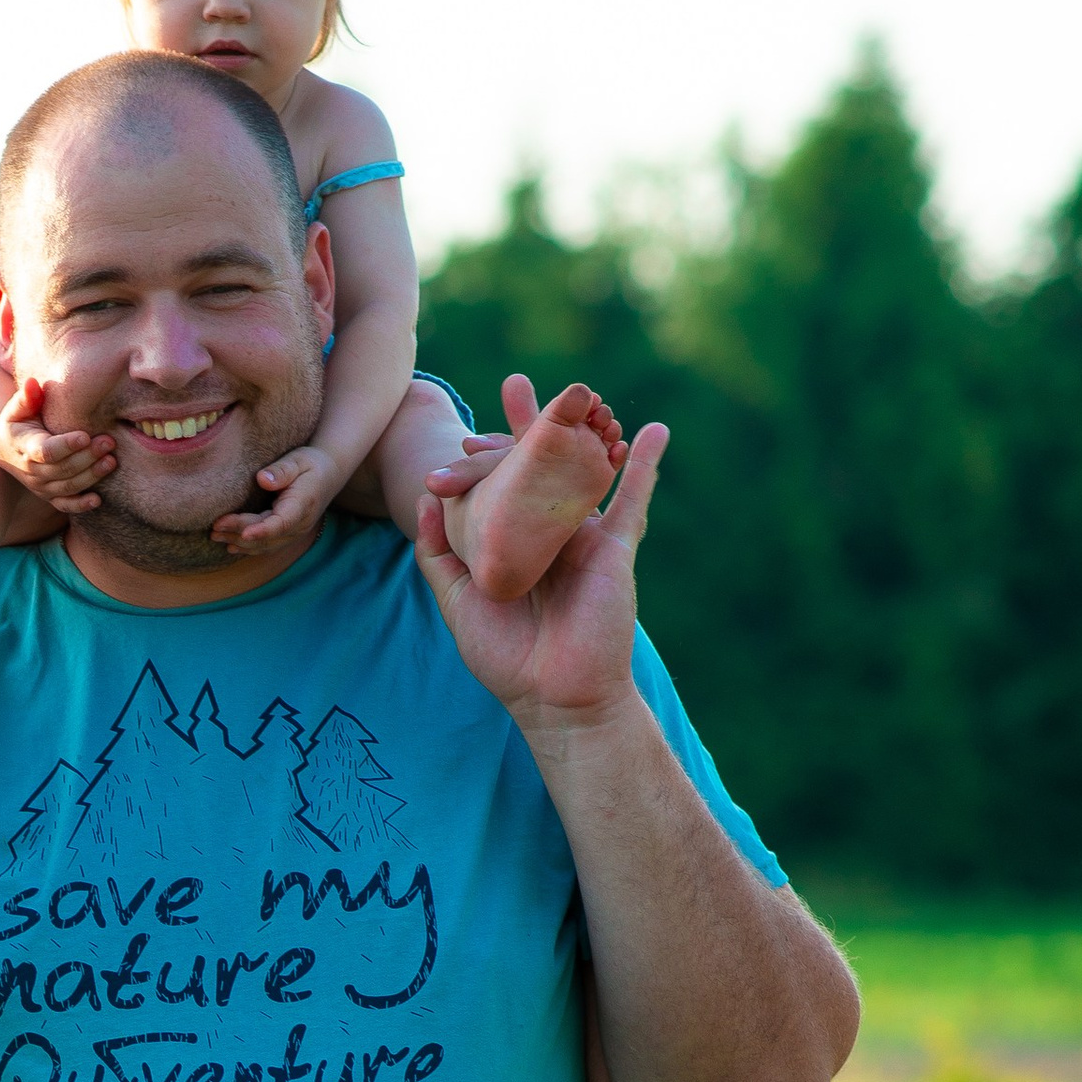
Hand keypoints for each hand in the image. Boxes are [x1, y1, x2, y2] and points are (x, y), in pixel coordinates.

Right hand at [0, 376, 113, 514]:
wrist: (5, 448)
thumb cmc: (17, 422)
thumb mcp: (17, 408)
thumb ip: (26, 397)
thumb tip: (33, 383)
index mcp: (23, 446)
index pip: (45, 451)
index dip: (65, 446)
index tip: (85, 436)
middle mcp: (31, 470)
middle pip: (62, 469)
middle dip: (87, 457)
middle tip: (109, 442)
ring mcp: (40, 486)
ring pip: (67, 486)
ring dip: (91, 476)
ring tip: (111, 461)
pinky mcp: (49, 496)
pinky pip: (65, 505)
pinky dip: (80, 505)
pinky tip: (97, 500)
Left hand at [212, 443, 340, 553]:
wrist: (328, 474)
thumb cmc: (311, 463)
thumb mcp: (299, 459)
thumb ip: (282, 470)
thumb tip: (262, 479)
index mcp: (302, 505)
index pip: (281, 523)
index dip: (262, 530)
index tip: (243, 532)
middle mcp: (299, 525)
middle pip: (267, 536)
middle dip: (239, 533)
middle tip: (214, 527)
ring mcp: (293, 533)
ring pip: (265, 545)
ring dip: (239, 542)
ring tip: (215, 536)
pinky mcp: (286, 535)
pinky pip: (267, 546)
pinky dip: (248, 547)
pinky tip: (230, 545)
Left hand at [416, 419, 668, 733]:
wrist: (554, 696)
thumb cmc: (506, 658)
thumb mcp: (459, 602)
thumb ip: (440, 555)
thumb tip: (425, 499)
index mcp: (513, 542)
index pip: (499, 487)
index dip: (485, 457)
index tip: (465, 436)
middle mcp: (549, 533)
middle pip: (541, 467)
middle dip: (530, 425)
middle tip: (515, 384)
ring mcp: (584, 537)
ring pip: (586, 471)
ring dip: (585, 430)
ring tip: (580, 390)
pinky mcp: (615, 550)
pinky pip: (634, 500)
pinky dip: (646, 466)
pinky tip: (656, 430)